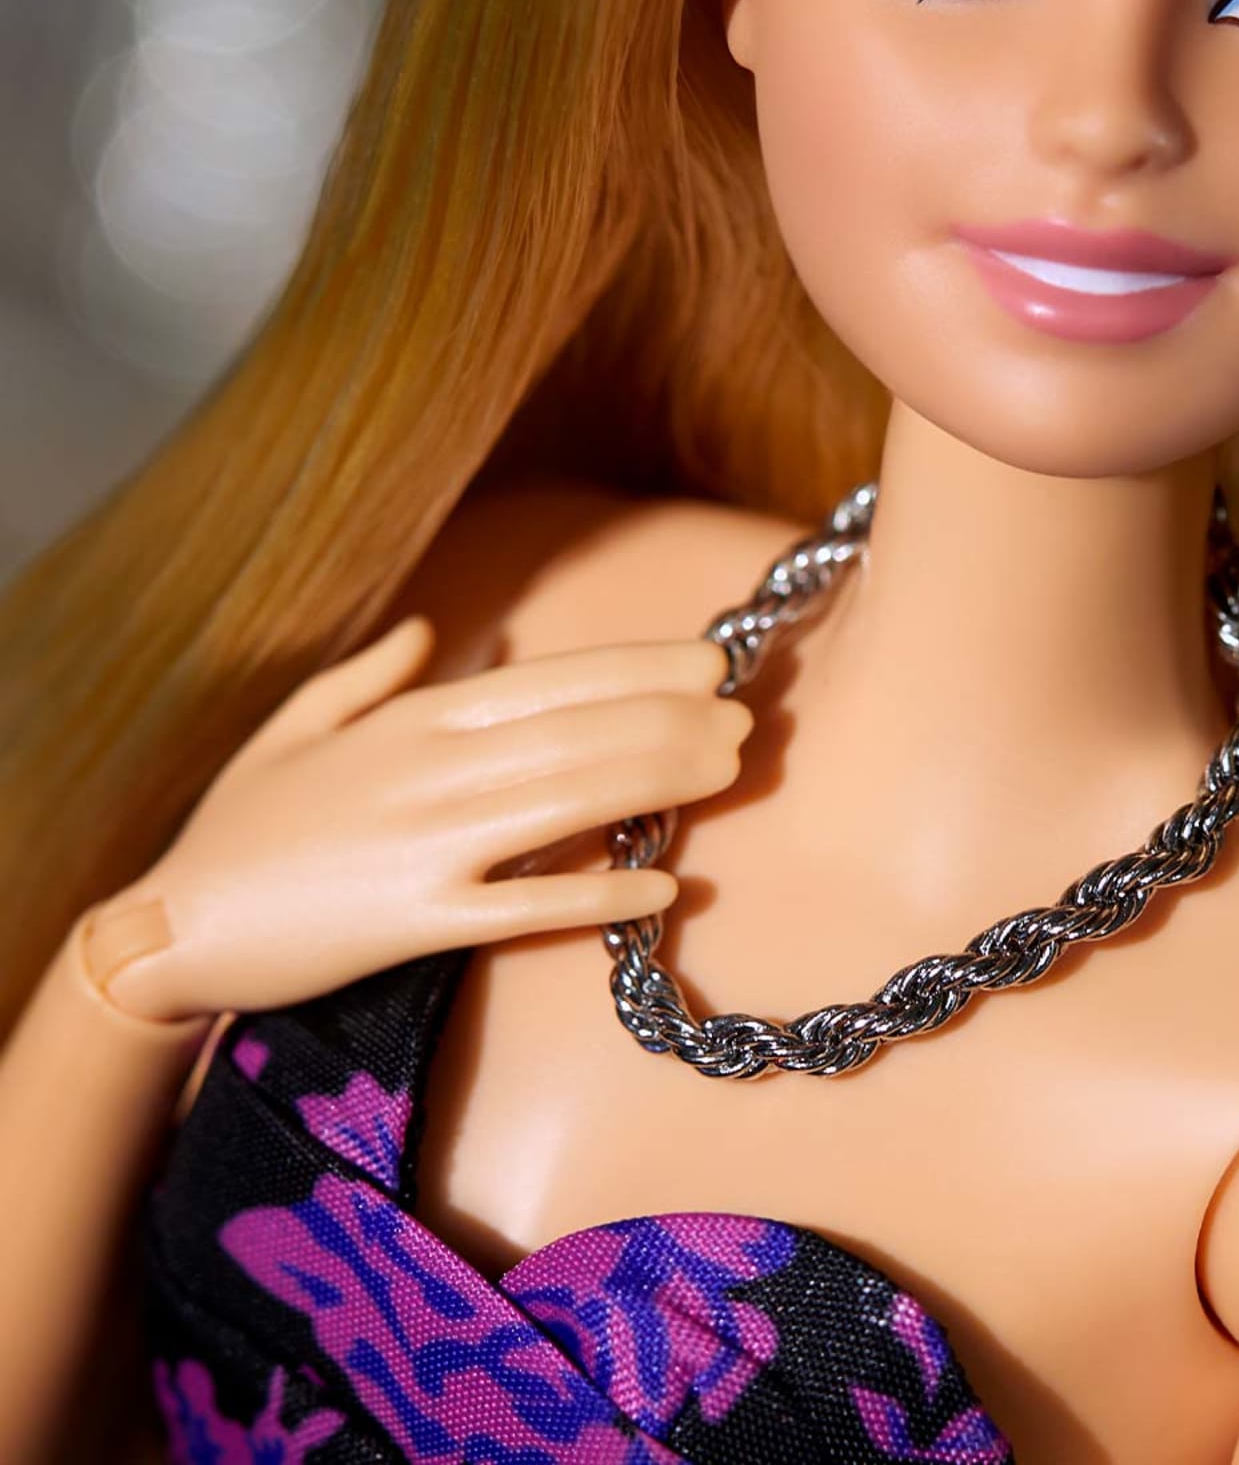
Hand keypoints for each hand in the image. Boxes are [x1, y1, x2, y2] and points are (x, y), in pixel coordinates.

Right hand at [86, 617, 751, 1023]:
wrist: (164, 930)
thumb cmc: (239, 827)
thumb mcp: (293, 727)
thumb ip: (369, 676)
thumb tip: (429, 630)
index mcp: (411, 721)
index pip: (548, 682)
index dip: (635, 669)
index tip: (706, 661)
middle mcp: (430, 772)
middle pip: (578, 735)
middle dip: (673, 721)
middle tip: (751, 717)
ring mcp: (426, 847)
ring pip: (568, 803)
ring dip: (659, 781)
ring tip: (730, 768)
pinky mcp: (416, 924)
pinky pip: (525, 909)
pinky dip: (597, 894)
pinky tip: (663, 886)